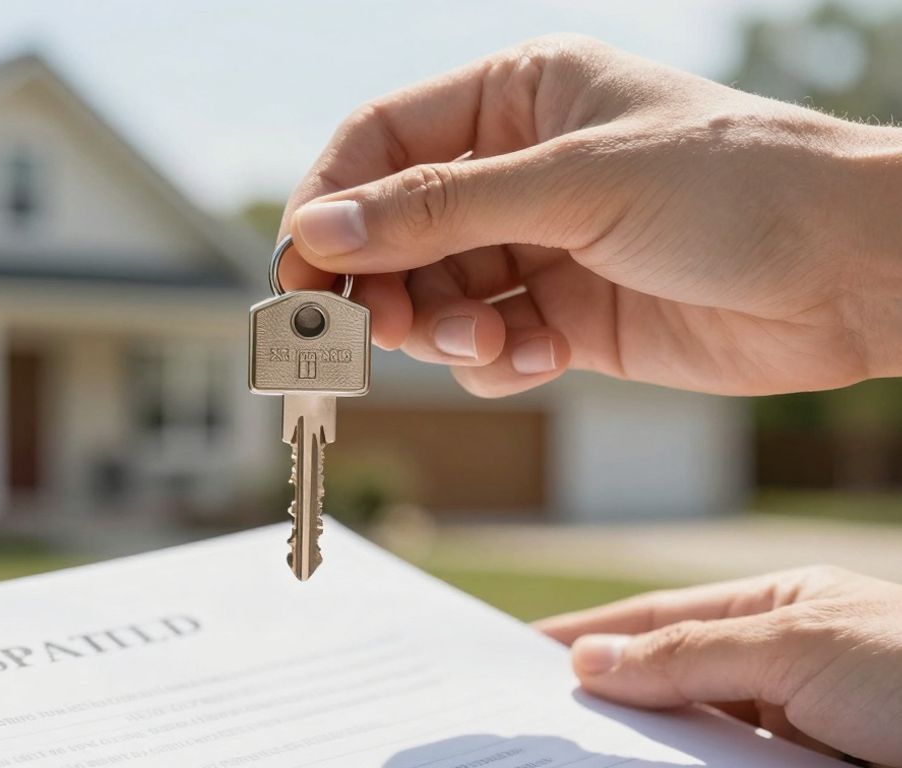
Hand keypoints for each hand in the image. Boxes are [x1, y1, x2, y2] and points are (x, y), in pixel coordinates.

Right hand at [278, 35, 901, 396]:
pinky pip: (488, 348)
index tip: (303, 267)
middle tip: (376, 330)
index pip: (381, 141)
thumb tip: (316, 229)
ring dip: (442, 330)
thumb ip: (436, 210)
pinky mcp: (565, 317)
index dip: (331, 201)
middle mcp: (518, 169)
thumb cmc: (738, 187)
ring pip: (433, 295)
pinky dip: (498, 363)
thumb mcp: (573, 184)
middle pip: (395, 228)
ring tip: (485, 343)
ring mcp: (540, 245)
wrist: (859, 273)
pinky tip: (545, 355)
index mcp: (516, 96)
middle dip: (383, 283)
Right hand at [535, 566, 901, 765]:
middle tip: (530, 719)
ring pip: (695, 741)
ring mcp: (799, 732)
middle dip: (604, 697)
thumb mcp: (795, 644)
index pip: (660, 617)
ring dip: (642, 749)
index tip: (521, 652)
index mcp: (780, 606)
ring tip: (571, 756)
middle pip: (669, 682)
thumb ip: (687, 654)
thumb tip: (588, 660)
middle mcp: (785, 668)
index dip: (589, 632)